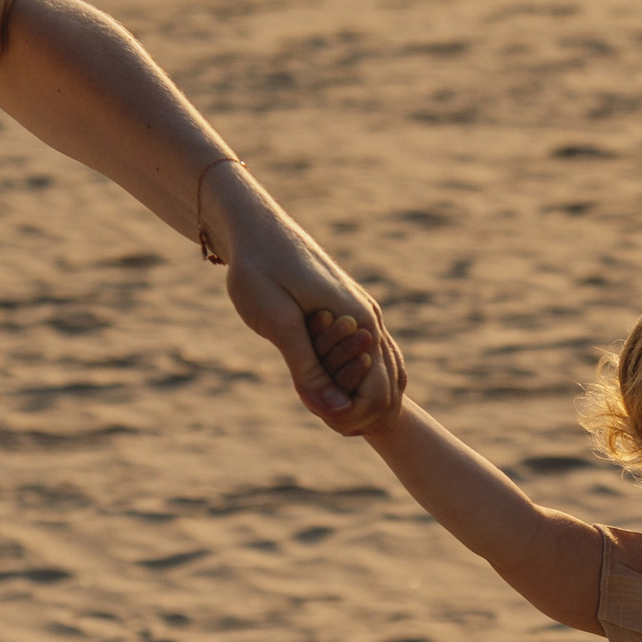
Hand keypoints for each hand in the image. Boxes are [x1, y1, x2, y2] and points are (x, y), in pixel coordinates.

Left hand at [206, 170, 404, 433]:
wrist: (255, 226)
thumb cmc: (259, 269)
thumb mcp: (278, 322)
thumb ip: (307, 368)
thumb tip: (334, 411)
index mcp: (360, 321)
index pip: (378, 392)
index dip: (351, 415)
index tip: (316, 415)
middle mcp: (370, 317)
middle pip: (387, 386)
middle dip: (356, 409)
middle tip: (316, 410)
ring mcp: (364, 312)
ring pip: (382, 371)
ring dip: (356, 394)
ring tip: (320, 400)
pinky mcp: (351, 309)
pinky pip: (369, 355)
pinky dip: (354, 377)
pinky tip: (329, 382)